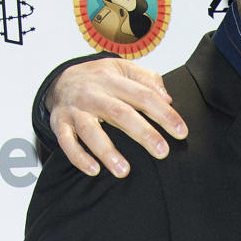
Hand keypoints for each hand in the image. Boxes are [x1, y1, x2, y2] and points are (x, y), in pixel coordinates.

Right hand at [47, 58, 188, 177]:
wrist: (60, 80)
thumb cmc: (101, 80)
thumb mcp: (124, 70)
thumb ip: (147, 80)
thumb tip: (167, 98)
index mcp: (112, 79)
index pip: (143, 95)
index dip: (164, 113)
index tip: (181, 132)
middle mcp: (93, 93)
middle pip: (119, 113)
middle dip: (143, 133)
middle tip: (162, 152)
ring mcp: (75, 109)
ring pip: (90, 130)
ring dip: (107, 151)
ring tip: (124, 171)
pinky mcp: (59, 124)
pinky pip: (66, 142)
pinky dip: (78, 157)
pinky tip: (94, 170)